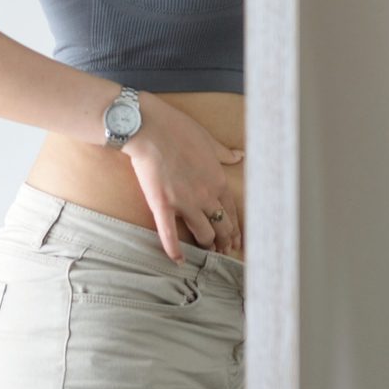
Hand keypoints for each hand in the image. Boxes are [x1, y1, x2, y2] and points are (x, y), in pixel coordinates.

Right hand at [122, 94, 244, 260]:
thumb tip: (238, 156)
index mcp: (218, 180)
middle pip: (221, 226)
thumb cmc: (178, 128)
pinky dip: (174, 250)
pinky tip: (178, 261)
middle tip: (225, 251)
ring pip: (203, 233)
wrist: (149, 128)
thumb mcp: (208, 139)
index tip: (235, 238)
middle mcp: (206, 195)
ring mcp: (185, 203)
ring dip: (207, 245)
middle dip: (225, 240)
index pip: (232, 211)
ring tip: (208, 254)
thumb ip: (223, 153)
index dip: (235, 227)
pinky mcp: (163, 206)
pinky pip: (170, 234)